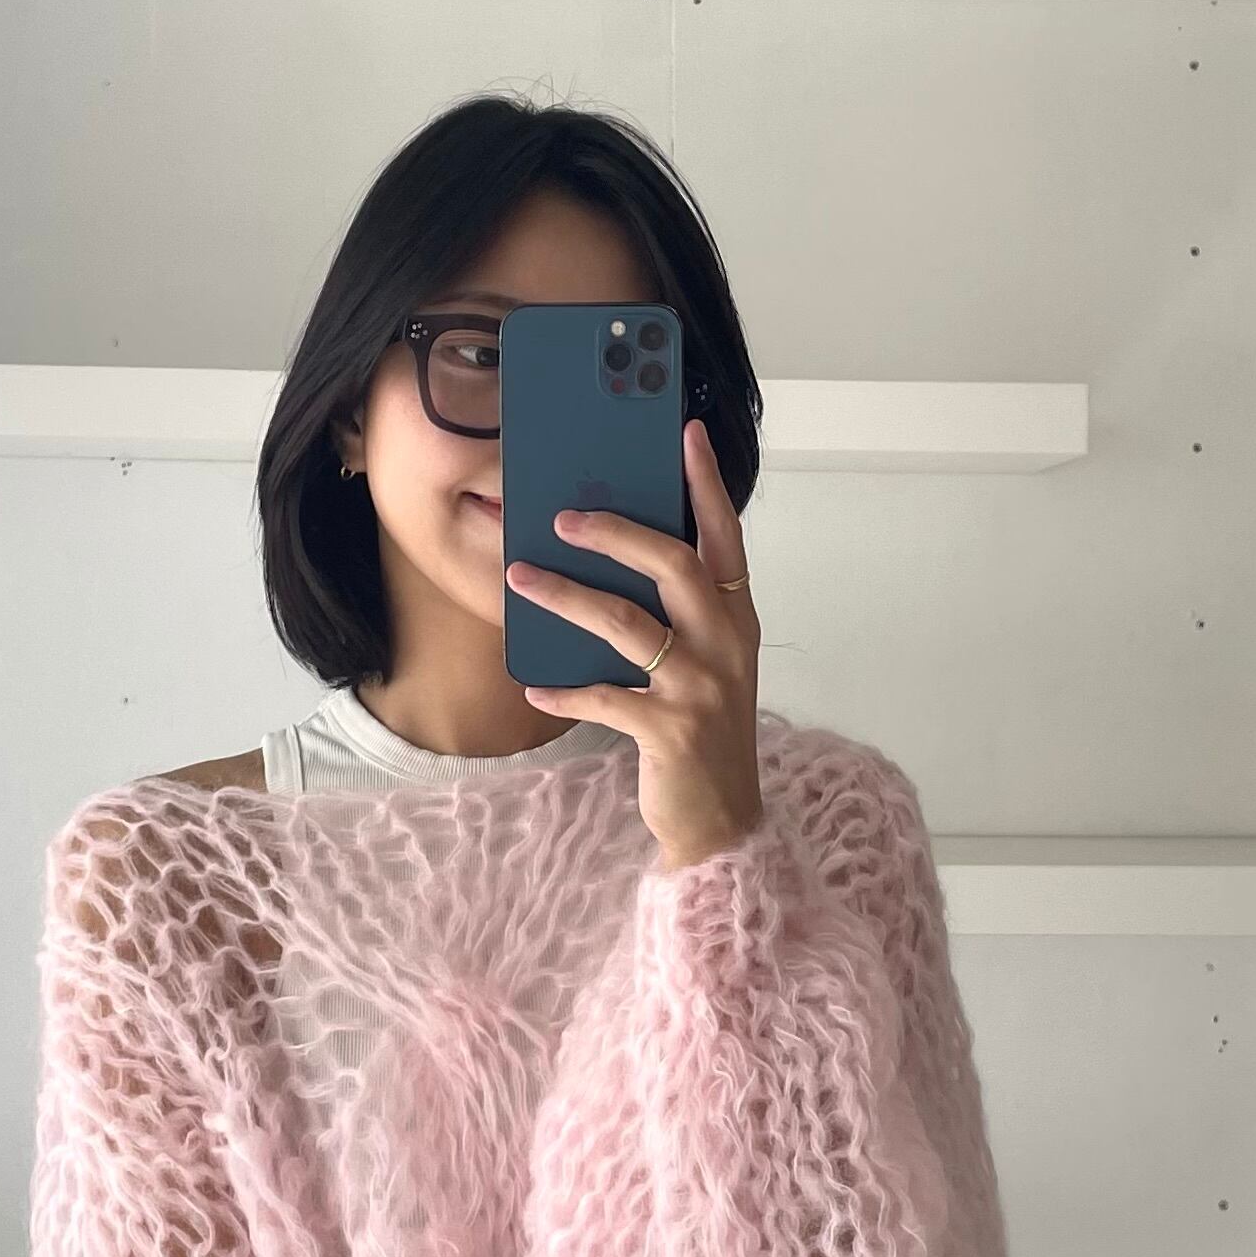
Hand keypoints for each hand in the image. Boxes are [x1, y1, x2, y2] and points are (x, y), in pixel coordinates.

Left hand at [506, 415, 762, 871]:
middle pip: (673, 564)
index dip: (705, 484)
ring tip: (519, 577)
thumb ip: (675, 618)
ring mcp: (701, 687)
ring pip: (626, 623)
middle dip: (615, 532)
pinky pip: (605, 698)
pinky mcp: (670, 731)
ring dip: (566, 596)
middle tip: (562, 517)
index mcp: (736, 618)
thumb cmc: (702, 735)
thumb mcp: (704, 666)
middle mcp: (726, 644)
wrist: (722, 823)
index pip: (724, 536)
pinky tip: (533, 684)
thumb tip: (607, 566)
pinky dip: (565, 691)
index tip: (685, 434)